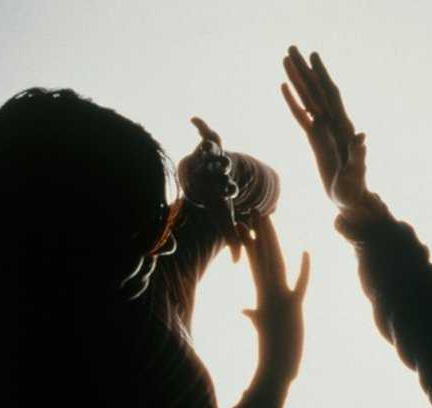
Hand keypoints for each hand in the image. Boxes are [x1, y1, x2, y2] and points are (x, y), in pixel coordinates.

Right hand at [188, 117, 241, 261]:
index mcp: (225, 187)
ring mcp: (215, 156)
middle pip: (223, 168)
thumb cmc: (217, 202)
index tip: (228, 191)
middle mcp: (221, 171)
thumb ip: (231, 239)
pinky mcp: (208, 144)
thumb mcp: (223, 219)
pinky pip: (206, 132)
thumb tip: (237, 262)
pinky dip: (201, 125)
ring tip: (208, 145)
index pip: (229, 188)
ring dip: (211, 148)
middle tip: (222, 166)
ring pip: (215, 151)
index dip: (228, 189)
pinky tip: (194, 120)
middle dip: (221, 168)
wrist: (213, 180)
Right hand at [239, 211, 309, 403]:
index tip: (249, 225)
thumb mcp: (263, 328)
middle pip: (263, 257)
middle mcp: (268, 293)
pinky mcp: (291, 308)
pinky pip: (298, 285)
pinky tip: (305, 252)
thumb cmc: (273, 352)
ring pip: (273, 263)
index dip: (254, 243)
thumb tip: (245, 310)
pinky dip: (303, 270)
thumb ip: (253, 316)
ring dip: (270, 241)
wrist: (276, 371)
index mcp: (263, 296)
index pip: (257, 263)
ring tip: (265, 220)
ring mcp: (279, 299)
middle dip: (260, 233)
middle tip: (255, 210)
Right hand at [281, 46, 385, 224]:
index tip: (313, 56)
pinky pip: (302, 115)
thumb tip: (361, 136)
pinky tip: (285, 88)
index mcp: (342, 128)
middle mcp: (333, 124)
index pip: (330, 95)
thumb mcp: (356, 173)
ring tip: (286, 59)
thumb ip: (359, 154)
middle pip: (316, 91)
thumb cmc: (354, 190)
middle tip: (292, 48)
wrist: (350, 201)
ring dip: (297, 79)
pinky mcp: (315, 139)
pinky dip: (293, 101)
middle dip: (304, 69)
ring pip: (308, 99)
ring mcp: (323, 130)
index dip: (322, 75)